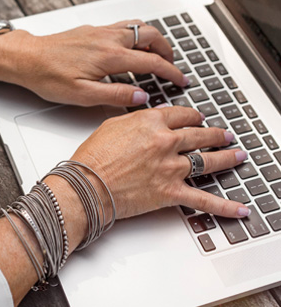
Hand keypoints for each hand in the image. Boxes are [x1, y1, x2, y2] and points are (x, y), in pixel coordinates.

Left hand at [0, 19, 187, 106]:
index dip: (171, 72)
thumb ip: (115, 96)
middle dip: (168, 50)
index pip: (152, 62)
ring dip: (154, 39)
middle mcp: (109, 38)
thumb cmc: (48, 76)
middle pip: (151, 36)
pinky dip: (138, 34)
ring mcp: (101, 30)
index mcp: (109, 56)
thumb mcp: (82, 95)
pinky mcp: (93, 29)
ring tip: (158, 54)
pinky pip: (125, 25)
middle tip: (172, 66)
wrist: (27, 58)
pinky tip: (133, 46)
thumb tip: (141, 97)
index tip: (181, 80)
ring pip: (139, 26)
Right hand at [71, 106, 249, 218]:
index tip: (198, 118)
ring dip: (226, 158)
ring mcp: (171, 167)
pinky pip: (203, 200)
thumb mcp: (113, 125)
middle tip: (224, 135)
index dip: (193, 116)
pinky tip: (238, 208)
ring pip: (208, 160)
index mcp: (151, 122)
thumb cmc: (94, 157)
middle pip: (200, 135)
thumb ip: (137, 119)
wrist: (86, 185)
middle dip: (216, 134)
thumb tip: (152, 117)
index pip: (182, 115)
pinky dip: (224, 206)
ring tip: (237, 155)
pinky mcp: (171, 192)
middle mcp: (166, 142)